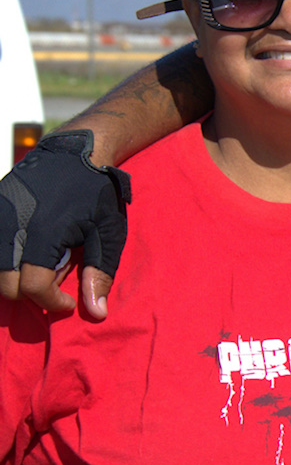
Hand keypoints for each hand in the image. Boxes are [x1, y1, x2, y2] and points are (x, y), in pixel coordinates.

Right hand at [0, 131, 129, 318]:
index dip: (51, 303)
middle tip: (59, 276)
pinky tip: (32, 248)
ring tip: (48, 260)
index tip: (69, 303)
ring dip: (17, 277)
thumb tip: (97, 313)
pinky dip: (7, 259)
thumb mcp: (107, 231)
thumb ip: (100, 272)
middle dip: (32, 293)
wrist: (75, 152)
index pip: (32, 287)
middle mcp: (11, 225)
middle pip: (6, 285)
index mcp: (43, 232)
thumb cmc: (95, 192)